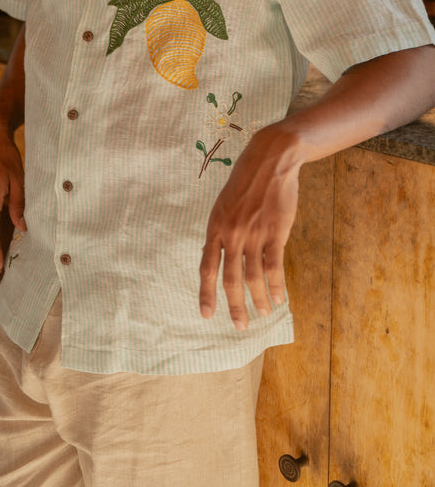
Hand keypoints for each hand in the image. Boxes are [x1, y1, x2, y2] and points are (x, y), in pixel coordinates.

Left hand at [199, 123, 300, 329]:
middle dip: (235, 306)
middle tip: (241, 326)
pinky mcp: (274, 232)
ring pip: (253, 277)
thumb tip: (218, 256)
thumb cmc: (247, 181)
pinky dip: (276, 285)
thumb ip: (222, 230)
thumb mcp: (224, 204)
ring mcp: (253, 233)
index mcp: (215, 227)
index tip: (206, 315)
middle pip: (230, 279)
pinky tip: (280, 297)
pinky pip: (273, 266)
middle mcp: (231, 233)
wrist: (270, 160)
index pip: (206, 267)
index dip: (206, 293)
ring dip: (259, 300)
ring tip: (264, 313)